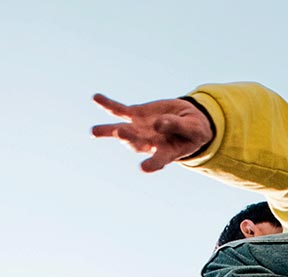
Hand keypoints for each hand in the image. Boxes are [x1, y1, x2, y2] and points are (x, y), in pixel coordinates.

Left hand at [91, 93, 213, 172]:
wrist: (188, 121)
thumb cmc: (194, 130)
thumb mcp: (192, 128)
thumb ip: (177, 126)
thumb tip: (158, 123)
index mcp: (167, 152)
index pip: (159, 160)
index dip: (152, 164)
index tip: (144, 168)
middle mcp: (149, 143)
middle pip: (136, 143)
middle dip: (128, 138)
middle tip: (120, 132)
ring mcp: (139, 130)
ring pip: (122, 131)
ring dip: (108, 131)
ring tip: (94, 131)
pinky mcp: (135, 116)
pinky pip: (119, 111)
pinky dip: (108, 105)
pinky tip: (96, 97)